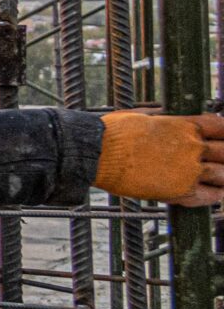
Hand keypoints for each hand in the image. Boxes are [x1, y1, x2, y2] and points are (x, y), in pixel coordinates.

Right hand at [94, 110, 223, 205]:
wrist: (97, 153)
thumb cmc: (113, 132)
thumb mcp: (142, 116)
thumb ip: (161, 118)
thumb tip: (162, 112)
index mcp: (185, 125)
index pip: (221, 126)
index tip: (223, 139)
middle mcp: (193, 146)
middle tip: (222, 160)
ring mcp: (190, 169)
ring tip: (223, 179)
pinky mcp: (181, 190)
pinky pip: (211, 195)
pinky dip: (216, 195)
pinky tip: (217, 194)